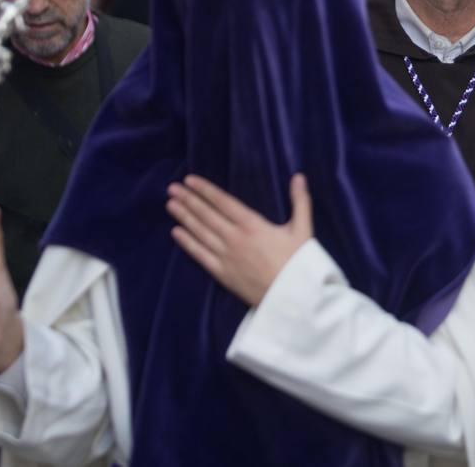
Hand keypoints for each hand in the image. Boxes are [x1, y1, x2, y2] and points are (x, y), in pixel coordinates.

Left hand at [167, 173, 312, 307]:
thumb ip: (300, 201)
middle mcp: (235, 238)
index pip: (223, 202)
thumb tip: (299, 176)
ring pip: (200, 232)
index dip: (205, 190)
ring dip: (184, 217)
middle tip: (172, 188)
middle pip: (207, 215)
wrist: (292, 298)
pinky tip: (176, 232)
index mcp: (253, 224)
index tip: (190, 180)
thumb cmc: (298, 263)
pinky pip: (200, 255)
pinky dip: (187, 243)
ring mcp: (226, 256)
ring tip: (170, 204)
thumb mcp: (303, 229)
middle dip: (189, 200)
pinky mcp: (222, 273)